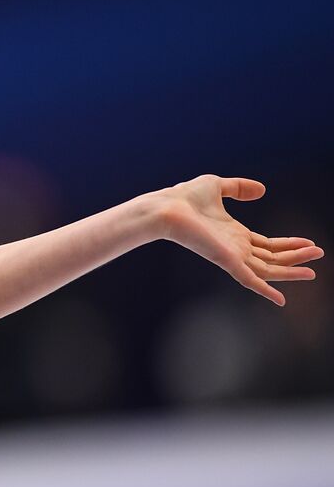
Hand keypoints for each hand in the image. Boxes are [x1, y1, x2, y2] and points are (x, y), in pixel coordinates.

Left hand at [152, 175, 322, 305]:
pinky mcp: (226, 261)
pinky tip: (281, 300)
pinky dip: (264, 290)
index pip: (266, 244)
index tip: (309, 243)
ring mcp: (231, 256)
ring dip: (290, 270)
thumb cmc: (184, 198)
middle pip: (271, 258)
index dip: (288, 244)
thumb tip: (262, 190)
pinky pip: (249, 280)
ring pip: (267, 269)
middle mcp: (235, 248)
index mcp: (234, 234)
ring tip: (313, 270)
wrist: (167, 208)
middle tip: (319, 254)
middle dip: (296, 257)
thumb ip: (240, 188)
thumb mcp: (218, 186)